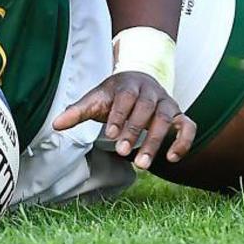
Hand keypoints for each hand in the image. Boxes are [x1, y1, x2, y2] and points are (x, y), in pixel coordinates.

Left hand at [52, 71, 195, 168]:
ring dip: (155, 142)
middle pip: (146, 109)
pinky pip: (188, 127)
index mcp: (128, 84)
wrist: (139, 79)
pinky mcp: (179, 115)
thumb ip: (78, 111)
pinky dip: (184, 141)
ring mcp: (167, 103)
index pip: (126, 97)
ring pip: (166, 120)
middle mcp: (150, 92)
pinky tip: (172, 158)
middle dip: (134, 130)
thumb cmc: (114, 95)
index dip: (119, 114)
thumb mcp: (96, 100)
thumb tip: (55, 124)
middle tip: (121, 151)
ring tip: (141, 164)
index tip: (110, 133)